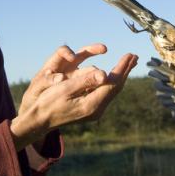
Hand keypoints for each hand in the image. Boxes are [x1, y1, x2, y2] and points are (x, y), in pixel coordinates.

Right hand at [11, 48, 137, 149]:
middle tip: (134, 56)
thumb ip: (84, 81)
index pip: (112, 83)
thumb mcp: (65, 89)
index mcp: (91, 105)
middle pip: (116, 87)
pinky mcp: (91, 109)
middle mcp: (96, 110)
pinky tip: (113, 74)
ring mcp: (94, 111)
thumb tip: (104, 73)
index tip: (130, 55)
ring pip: (112, 90)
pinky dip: (111, 80)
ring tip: (128, 63)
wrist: (39, 121)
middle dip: (125, 70)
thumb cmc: (48, 102)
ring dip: (120, 75)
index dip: (122, 68)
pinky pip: (106, 92)